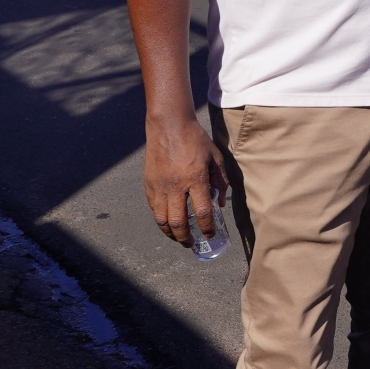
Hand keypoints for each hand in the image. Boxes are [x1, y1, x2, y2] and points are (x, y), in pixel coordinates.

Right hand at [144, 109, 226, 246]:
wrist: (169, 125)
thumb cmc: (195, 139)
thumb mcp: (215, 157)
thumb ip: (221, 181)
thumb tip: (220, 204)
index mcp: (195, 179)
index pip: (202, 212)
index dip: (207, 228)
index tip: (211, 234)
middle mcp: (175, 185)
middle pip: (178, 222)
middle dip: (185, 238)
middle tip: (191, 243)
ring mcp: (159, 185)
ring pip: (161, 219)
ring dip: (170, 233)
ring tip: (178, 238)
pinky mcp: (148, 183)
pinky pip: (153, 208)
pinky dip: (160, 219)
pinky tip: (167, 222)